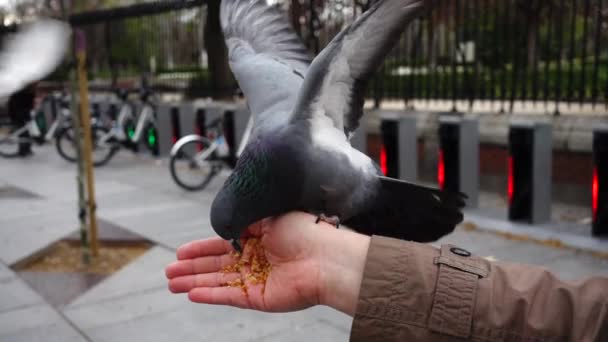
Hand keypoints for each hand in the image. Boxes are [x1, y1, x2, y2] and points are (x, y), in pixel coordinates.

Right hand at [165, 212, 369, 314]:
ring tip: (172, 284)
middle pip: (216, 266)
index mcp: (258, 239)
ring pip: (218, 282)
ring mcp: (256, 280)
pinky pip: (229, 296)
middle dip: (191, 268)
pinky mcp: (258, 298)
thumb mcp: (269, 215)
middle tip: (169, 271)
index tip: (181, 251)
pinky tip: (192, 294)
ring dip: (194, 283)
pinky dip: (210, 295)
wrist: (326, 256)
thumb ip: (244, 220)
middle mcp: (255, 260)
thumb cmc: (305, 231)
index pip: (222, 245)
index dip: (201, 248)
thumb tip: (224, 224)